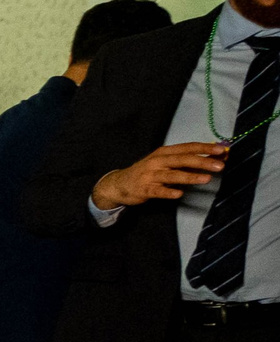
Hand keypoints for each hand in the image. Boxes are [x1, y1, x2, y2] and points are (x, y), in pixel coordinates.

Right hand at [93, 142, 225, 208]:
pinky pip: (158, 191)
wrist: (119, 184)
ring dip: (190, 176)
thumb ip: (187, 161)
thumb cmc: (147, 172)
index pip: (187, 148)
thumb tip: (215, 157)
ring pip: (172, 175)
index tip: (222, 150)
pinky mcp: (144, 189)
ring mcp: (150, 175)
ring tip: (206, 179)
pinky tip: (179, 194)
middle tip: (220, 165)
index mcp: (164, 152)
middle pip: (182, 160)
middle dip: (202, 162)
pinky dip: (168, 192)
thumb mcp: (165, 162)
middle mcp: (157, 161)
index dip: (205, 148)